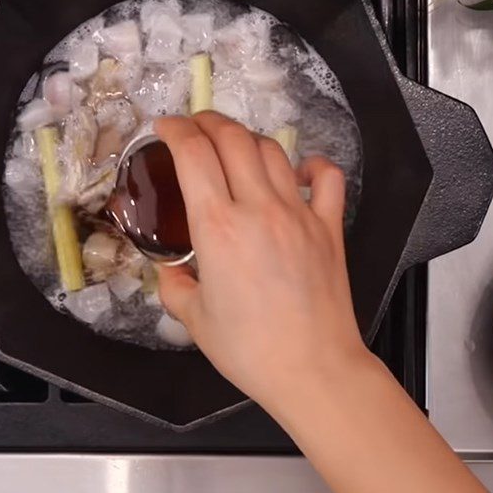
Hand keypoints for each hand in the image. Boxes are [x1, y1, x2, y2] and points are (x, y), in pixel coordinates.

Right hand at [154, 111, 369, 414]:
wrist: (313, 370)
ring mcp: (299, 213)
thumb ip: (175, 287)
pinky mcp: (329, 226)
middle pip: (232, 138)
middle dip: (206, 122)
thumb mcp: (195, 320)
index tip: (163, 128)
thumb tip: (170, 273)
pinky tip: (297, 171)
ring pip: (272, 150)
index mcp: (218, 227)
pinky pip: (327, 178)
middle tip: (192, 128)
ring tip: (232, 146)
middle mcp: (258, 208)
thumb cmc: (250, 350)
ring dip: (246, 138)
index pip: (193, 153)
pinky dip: (312, 164)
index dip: (174, 130)